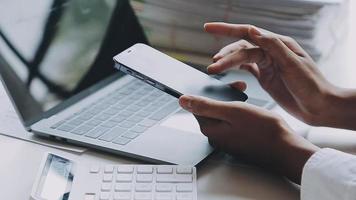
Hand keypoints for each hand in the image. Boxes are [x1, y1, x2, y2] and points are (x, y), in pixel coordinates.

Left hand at [179, 95, 318, 183]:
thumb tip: (183, 101)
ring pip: (224, 116)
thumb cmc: (263, 130)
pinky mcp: (239, 142)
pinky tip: (251, 111)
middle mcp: (217, 137)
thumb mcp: (233, 111)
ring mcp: (229, 141)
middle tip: (238, 88)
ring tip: (246, 97)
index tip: (219, 85)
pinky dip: (240, 114)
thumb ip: (206, 106)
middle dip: (223, 96)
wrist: (286, 149)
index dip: (208, 92)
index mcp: (211, 130)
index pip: (199, 106)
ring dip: (232, 104)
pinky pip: (234, 124)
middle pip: (212, 110)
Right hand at [204, 22, 352, 127]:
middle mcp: (271, 52)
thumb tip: (253, 31)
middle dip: (225, 54)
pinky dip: (235, 69)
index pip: (248, 33)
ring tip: (214, 69)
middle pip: (242, 48)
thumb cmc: (312, 85)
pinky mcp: (266, 77)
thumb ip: (273, 46)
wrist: (320, 107)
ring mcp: (268, 65)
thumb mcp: (293, 64)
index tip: (208, 28)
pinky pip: (247, 69)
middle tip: (213, 65)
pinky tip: (227, 72)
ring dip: (228, 63)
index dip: (227, 29)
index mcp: (279, 44)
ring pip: (242, 58)